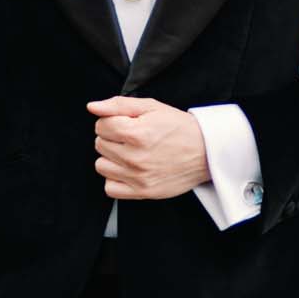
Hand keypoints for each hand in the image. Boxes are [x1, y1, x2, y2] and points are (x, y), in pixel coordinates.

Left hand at [86, 97, 210, 200]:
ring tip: (130, 153)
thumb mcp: (151, 107)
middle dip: (112, 138)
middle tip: (133, 137)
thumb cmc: (179, 127)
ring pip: (101, 166)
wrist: (206, 152)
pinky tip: (128, 169)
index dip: (112, 121)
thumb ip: (118, 105)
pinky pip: (110, 188)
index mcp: (136, 133)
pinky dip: (115, 179)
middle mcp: (135, 157)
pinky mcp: (143, 192)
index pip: (101, 125)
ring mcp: (138, 177)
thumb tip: (92, 107)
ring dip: (112, 158)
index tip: (127, 123)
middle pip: (99, 144)